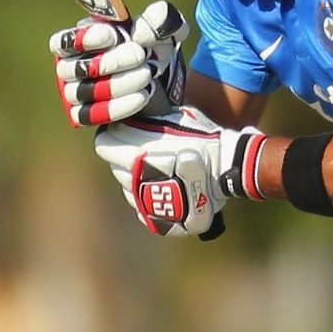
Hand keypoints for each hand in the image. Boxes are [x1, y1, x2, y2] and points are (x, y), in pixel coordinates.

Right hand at [50, 0, 189, 125]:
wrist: (164, 82)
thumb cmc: (155, 47)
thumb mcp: (164, 28)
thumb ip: (160, 18)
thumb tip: (142, 31)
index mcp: (80, 40)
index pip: (64, 42)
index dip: (85, 39)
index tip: (113, 36)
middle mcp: (71, 67)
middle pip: (76, 68)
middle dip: (112, 61)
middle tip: (142, 56)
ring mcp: (75, 92)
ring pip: (85, 91)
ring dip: (117, 84)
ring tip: (146, 76)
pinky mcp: (85, 115)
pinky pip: (91, 114)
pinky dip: (117, 106)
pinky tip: (141, 96)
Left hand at [93, 105, 269, 238]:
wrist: (229, 169)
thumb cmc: (204, 139)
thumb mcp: (177, 119)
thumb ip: (151, 119)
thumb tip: (136, 113)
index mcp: (136, 155)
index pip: (104, 146)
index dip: (110, 136)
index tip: (118, 131)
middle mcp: (135, 180)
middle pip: (114, 166)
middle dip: (122, 155)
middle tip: (140, 147)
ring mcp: (145, 202)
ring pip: (126, 187)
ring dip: (134, 176)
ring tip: (155, 166)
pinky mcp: (157, 218)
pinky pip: (140, 205)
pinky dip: (146, 195)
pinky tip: (162, 185)